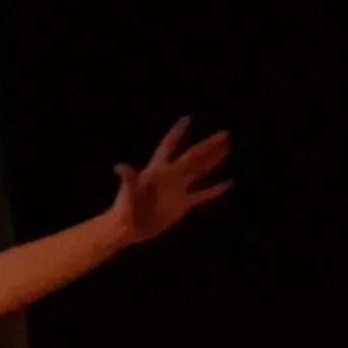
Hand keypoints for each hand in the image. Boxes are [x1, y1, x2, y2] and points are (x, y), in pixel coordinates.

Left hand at [110, 119, 232, 242]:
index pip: (169, 146)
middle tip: (225, 134)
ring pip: (199, 171)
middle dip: (208, 145)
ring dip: (213, 160)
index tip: (187, 119)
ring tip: (226, 148)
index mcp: (158, 170)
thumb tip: (120, 166)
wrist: (128, 228)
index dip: (177, 132)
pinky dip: (215, 190)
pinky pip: (203, 195)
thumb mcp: (128, 192)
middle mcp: (170, 176)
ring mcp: (178, 190)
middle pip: (193, 156)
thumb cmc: (125, 209)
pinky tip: (228, 183)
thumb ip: (128, 179)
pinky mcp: (183, 205)